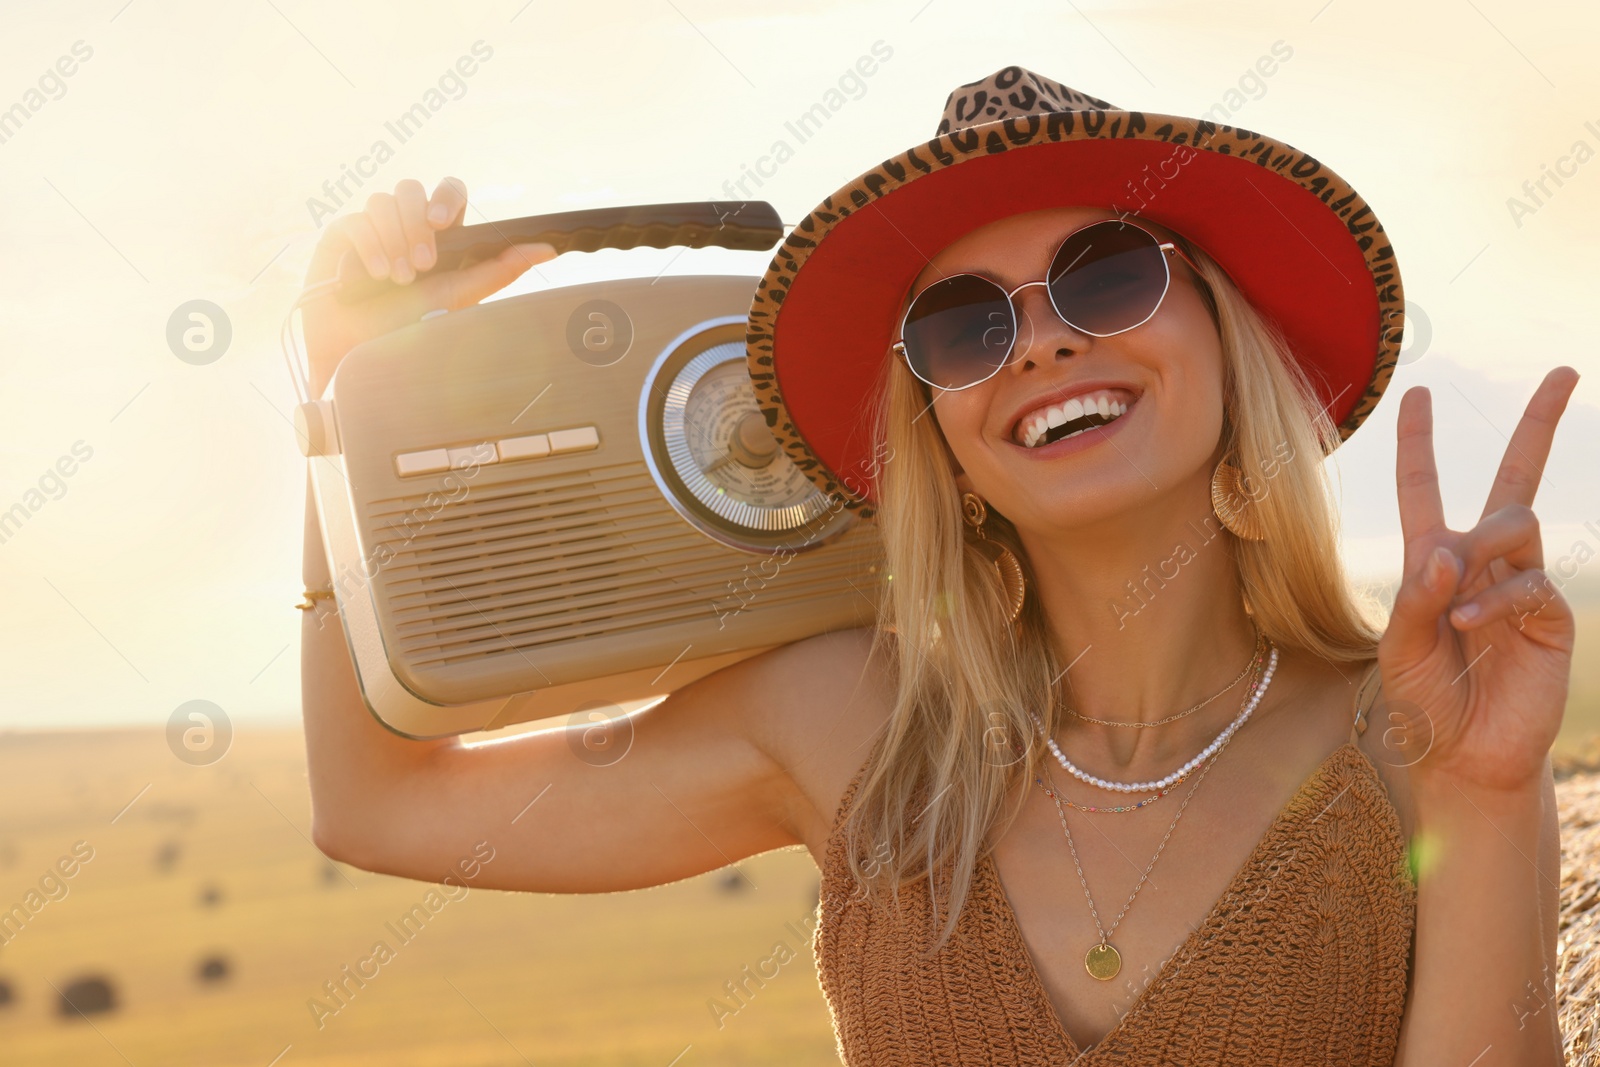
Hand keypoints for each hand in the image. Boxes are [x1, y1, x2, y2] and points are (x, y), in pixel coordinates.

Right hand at [299, 176, 557, 395]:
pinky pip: (357, 220)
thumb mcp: (460, 295)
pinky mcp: (342, 234)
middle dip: (417, 225)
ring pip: (383, 200)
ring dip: (394, 239)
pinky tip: (376, 274)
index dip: (445, 195)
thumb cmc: (411, 324)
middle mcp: (404, 223)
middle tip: (422, 266)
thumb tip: (549, 249)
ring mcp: (372, 226)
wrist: (360, 350)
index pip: (448, 190)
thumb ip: (502, 270)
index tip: (441, 222)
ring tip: (398, 278)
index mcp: (437, 234)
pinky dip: (370, 246)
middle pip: (412, 188)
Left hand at [1377, 367, 1580, 792]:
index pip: (1425, 490)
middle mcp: (1482, 563)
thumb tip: (1449, 548)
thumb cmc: (1423, 700)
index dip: (1420, 444)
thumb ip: (1417, 595)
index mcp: (1433, 561)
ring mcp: (1520, 585)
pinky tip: (1471, 623)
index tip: (1419, 394)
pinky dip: (1493, 598)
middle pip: (1515, 480)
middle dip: (1538, 426)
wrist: (1461, 757)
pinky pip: (1527, 582)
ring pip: (1517, 524)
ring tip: (1456, 605)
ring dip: (1481, 551)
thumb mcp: (1399, 645)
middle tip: (1564, 374)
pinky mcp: (1549, 617)